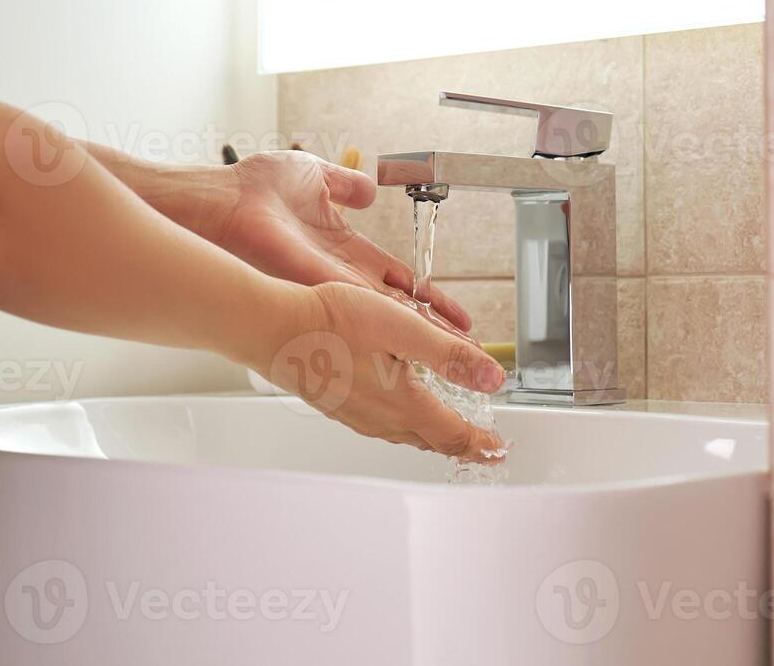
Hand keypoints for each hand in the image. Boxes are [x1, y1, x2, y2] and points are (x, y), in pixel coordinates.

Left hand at [213, 151, 473, 331]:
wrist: (226, 200)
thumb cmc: (258, 188)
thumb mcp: (318, 175)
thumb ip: (347, 185)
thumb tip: (369, 190)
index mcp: (344, 250)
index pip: (397, 280)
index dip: (427, 297)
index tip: (456, 316)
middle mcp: (340, 275)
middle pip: (397, 307)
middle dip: (434, 328)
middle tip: (468, 350)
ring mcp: (329, 286)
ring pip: (384, 315)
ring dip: (419, 335)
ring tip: (452, 356)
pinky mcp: (317, 288)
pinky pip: (362, 306)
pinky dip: (389, 323)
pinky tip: (415, 340)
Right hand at [248, 282, 506, 462]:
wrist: (274, 330)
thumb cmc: (331, 323)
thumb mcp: (403, 329)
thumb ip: (450, 355)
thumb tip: (492, 378)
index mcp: (403, 404)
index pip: (454, 435)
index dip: (482, 444)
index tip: (499, 450)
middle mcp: (381, 418)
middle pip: (432, 441)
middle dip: (462, 446)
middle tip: (482, 450)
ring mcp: (357, 415)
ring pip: (406, 435)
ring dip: (433, 437)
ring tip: (447, 434)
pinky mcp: (339, 405)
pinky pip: (382, 426)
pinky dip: (405, 426)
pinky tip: (398, 412)